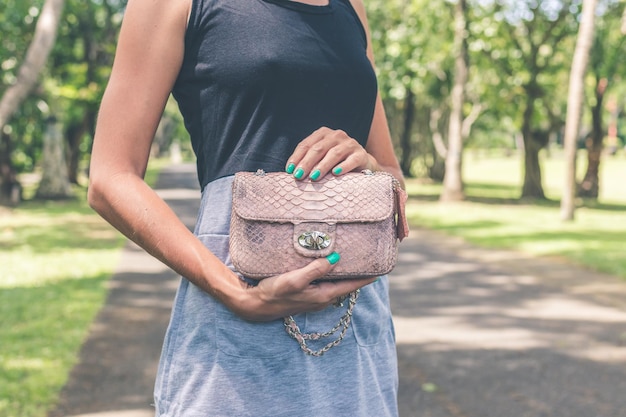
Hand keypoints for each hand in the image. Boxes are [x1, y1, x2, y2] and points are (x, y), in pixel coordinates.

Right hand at [228, 254, 376, 321]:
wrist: (256, 304)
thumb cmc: (275, 292)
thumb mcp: (296, 279)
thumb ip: (316, 269)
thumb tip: (336, 259)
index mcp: (323, 295)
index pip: (351, 286)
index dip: (366, 278)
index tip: (381, 270)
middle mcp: (322, 298)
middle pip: (346, 285)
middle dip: (357, 274)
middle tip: (368, 259)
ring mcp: (314, 298)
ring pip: (336, 284)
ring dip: (344, 274)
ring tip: (352, 260)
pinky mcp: (306, 295)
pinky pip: (325, 284)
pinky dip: (331, 275)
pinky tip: (328, 265)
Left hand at [285, 127, 374, 180]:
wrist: (362, 163)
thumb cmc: (336, 161)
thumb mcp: (321, 157)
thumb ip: (308, 160)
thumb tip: (292, 172)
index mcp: (323, 134)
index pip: (306, 144)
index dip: (297, 157)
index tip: (289, 170)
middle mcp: (336, 136)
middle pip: (318, 149)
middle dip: (307, 163)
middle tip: (298, 176)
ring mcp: (349, 144)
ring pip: (334, 154)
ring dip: (322, 166)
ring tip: (314, 177)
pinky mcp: (360, 154)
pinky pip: (351, 160)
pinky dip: (343, 166)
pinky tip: (336, 173)